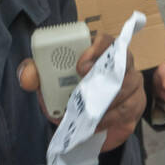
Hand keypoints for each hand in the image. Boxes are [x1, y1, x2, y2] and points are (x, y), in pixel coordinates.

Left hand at [17, 33, 146, 150]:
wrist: (81, 125)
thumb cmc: (67, 94)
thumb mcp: (46, 84)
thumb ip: (34, 76)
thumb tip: (28, 76)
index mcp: (98, 52)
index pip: (107, 40)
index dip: (97, 49)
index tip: (80, 67)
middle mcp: (121, 64)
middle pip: (124, 61)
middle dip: (103, 78)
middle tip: (83, 94)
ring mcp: (132, 84)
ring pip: (128, 86)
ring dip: (106, 102)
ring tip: (86, 114)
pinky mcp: (136, 105)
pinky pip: (129, 109)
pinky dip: (110, 118)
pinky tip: (96, 125)